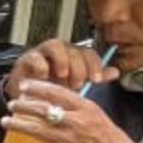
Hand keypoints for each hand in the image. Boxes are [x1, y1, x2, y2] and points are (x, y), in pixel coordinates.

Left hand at [0, 78, 133, 142]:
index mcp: (85, 109)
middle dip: (23, 105)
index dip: (38, 87)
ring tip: (5, 121)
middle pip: (44, 110)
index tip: (25, 85)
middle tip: (12, 104)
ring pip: (37, 130)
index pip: (58, 93)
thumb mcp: (95, 113)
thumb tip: (55, 97)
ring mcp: (68, 141)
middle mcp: (75, 123)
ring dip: (18, 125)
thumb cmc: (107, 137)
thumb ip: (76, 105)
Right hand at [3, 40, 119, 101]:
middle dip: (78, 68)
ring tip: (62, 76)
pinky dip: (40, 65)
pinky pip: (35, 56)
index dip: (94, 65)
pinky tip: (44, 75)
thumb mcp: (76, 86)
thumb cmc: (52, 89)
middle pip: (74, 50)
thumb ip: (94, 77)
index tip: (96, 80)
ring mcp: (43, 54)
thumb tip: (115, 72)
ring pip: (55, 45)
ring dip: (62, 61)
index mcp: (73, 56)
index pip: (88, 53)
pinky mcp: (27, 60)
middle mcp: (60, 52)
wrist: (28, 97)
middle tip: (76, 84)